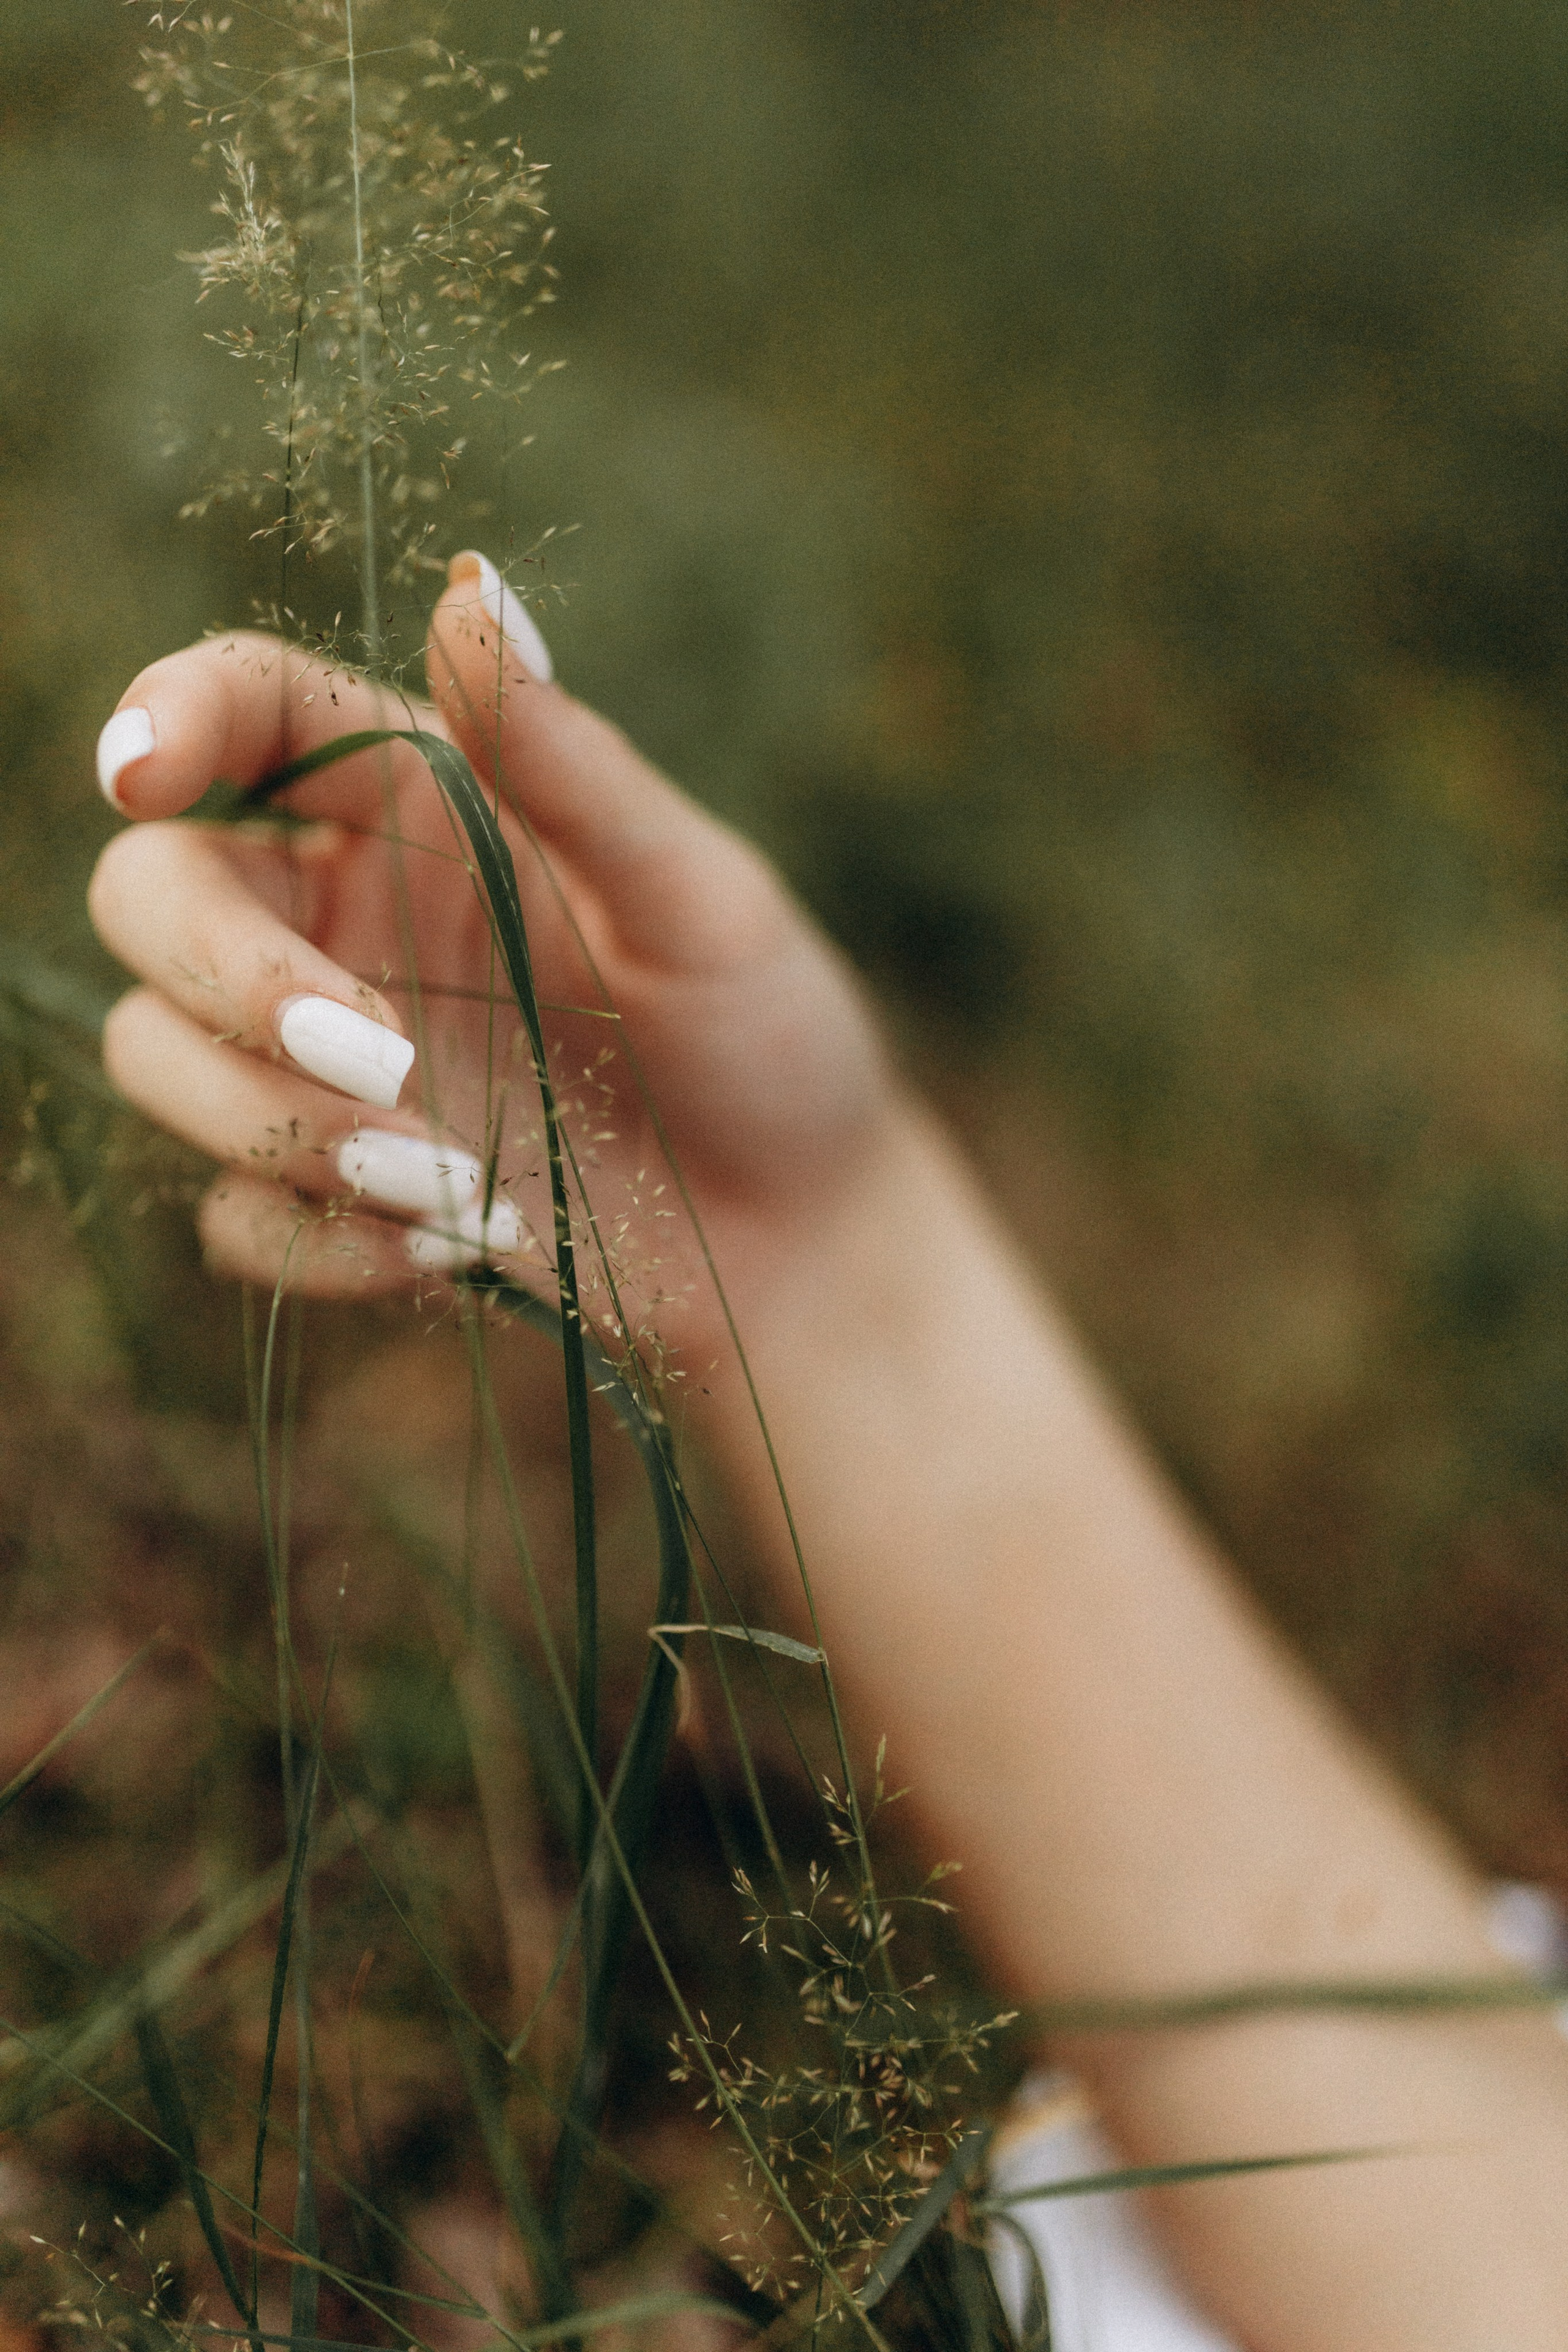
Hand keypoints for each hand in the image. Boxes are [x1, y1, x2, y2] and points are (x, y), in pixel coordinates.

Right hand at [88, 558, 895, 1353]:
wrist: (800, 1233)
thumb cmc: (763, 1036)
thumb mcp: (696, 897)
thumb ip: (571, 766)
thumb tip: (471, 592)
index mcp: (421, 804)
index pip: (249, 714)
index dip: (170, 715)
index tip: (145, 768)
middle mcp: (346, 917)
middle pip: (153, 891)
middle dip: (225, 970)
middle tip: (375, 1050)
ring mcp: (325, 1061)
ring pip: (156, 1052)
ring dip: (275, 1121)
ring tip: (451, 1181)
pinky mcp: (332, 1194)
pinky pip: (235, 1215)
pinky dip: (317, 1242)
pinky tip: (450, 1250)